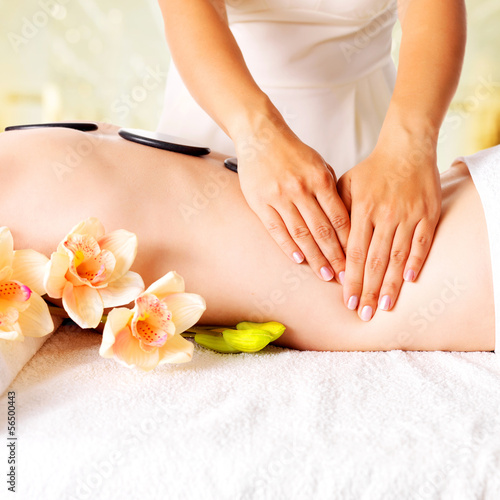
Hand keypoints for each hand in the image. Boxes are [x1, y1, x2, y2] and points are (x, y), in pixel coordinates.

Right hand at [234, 123, 349, 282]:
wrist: (260, 135)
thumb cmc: (292, 152)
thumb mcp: (319, 164)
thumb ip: (330, 189)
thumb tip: (344, 217)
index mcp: (320, 179)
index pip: (339, 217)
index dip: (349, 242)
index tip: (357, 260)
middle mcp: (301, 189)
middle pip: (323, 230)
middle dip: (336, 256)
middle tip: (345, 277)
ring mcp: (280, 196)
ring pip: (301, 233)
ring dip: (315, 257)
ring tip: (325, 275)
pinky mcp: (260, 202)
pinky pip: (277, 229)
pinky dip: (289, 246)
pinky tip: (299, 259)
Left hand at [336, 143, 440, 319]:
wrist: (406, 149)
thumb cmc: (371, 171)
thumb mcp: (346, 186)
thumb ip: (338, 213)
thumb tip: (329, 243)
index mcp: (362, 210)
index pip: (354, 252)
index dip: (350, 278)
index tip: (346, 300)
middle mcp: (384, 216)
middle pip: (374, 260)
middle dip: (368, 290)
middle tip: (363, 313)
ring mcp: (408, 216)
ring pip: (397, 256)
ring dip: (390, 284)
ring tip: (383, 307)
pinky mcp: (428, 214)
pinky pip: (422, 242)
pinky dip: (416, 261)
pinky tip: (410, 281)